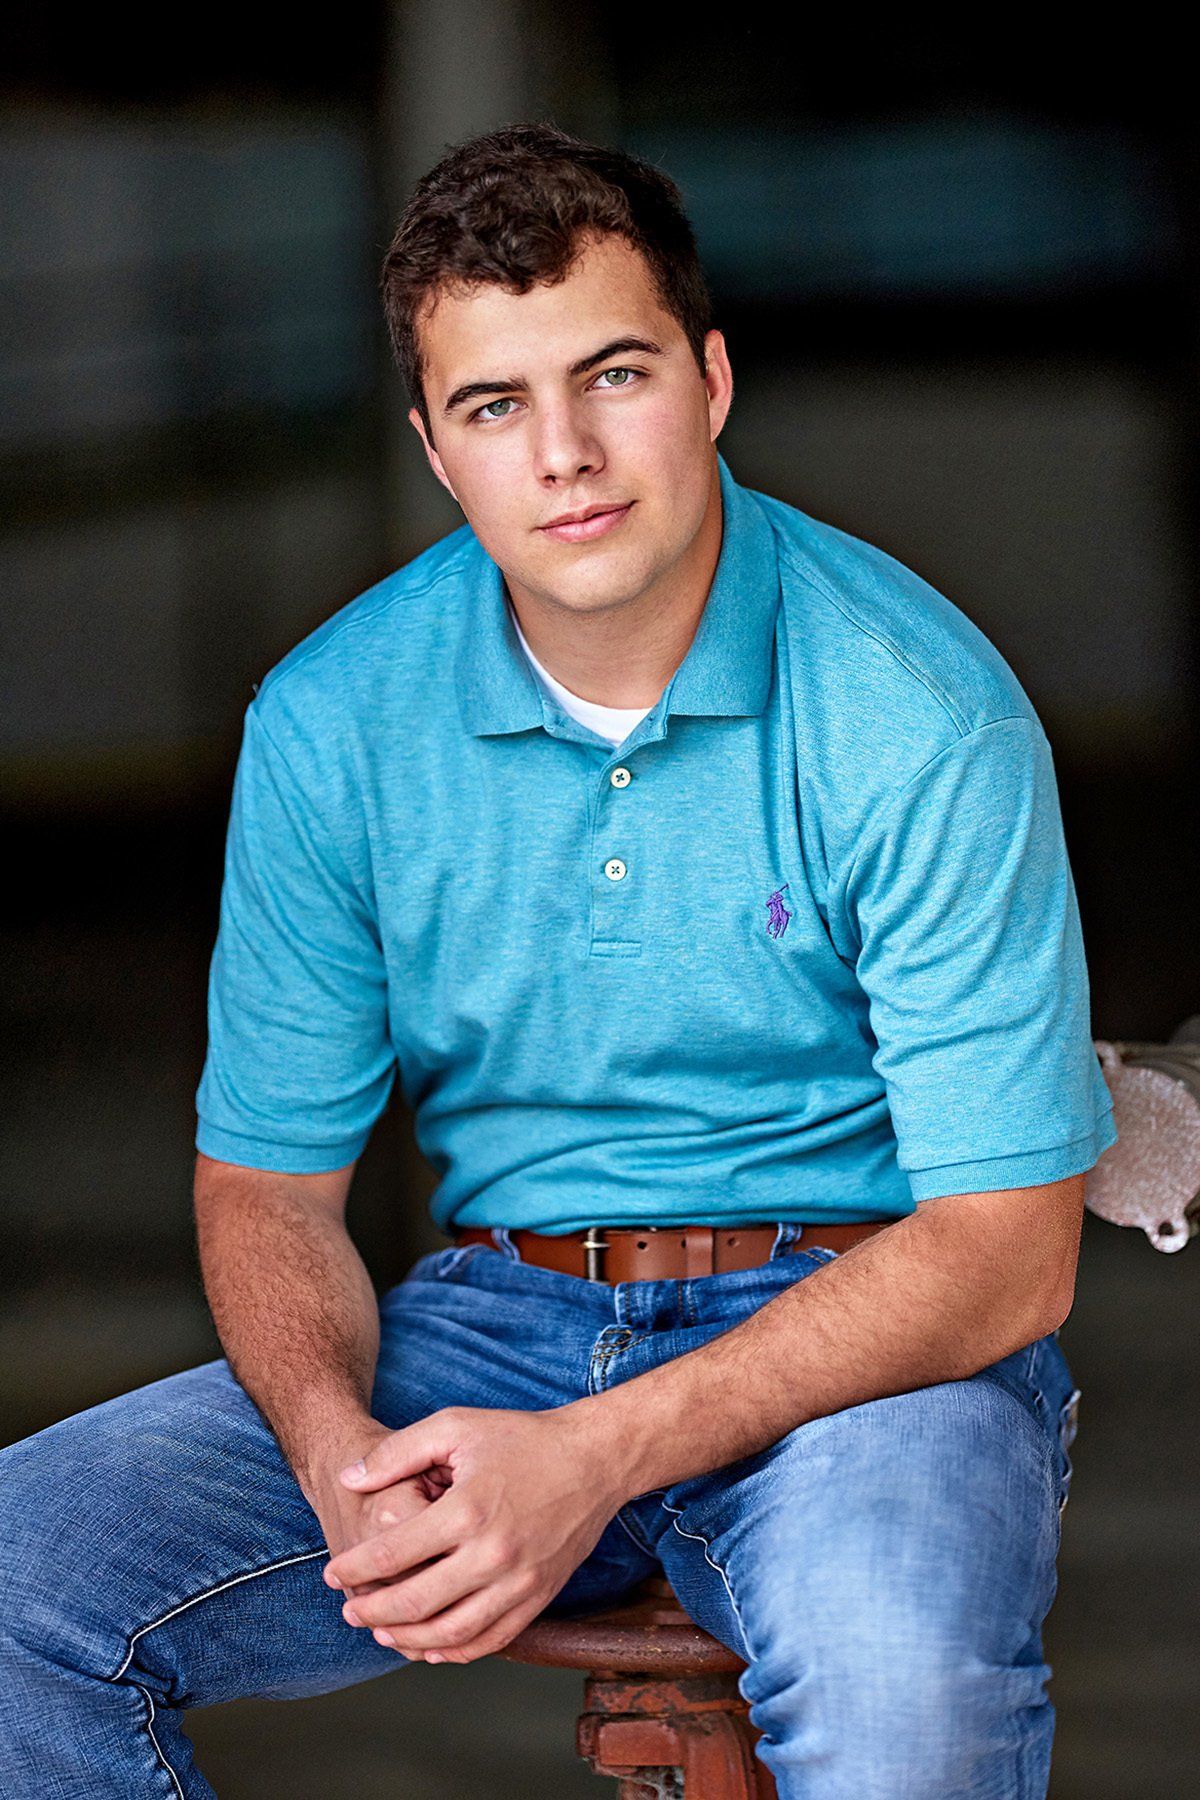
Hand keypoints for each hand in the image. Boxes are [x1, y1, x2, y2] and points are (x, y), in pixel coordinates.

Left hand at [321, 1403, 624, 1664]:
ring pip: (451, 1633)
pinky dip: (456, 1652)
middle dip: (372, 1612)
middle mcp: (493, 1553)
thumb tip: (349, 1478)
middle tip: (349, 1610)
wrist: (595, 1459)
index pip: (392, 1555)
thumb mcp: (456, 1426)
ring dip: (408, 1639)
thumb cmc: (522, 1437)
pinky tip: (431, 1646)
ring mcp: (519, 1582)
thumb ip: (398, 1452)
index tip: (331, 1573)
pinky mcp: (539, 1596)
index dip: (353, 1568)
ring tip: (381, 1632)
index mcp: (467, 1510)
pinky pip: (491, 1640)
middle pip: (415, 1603)